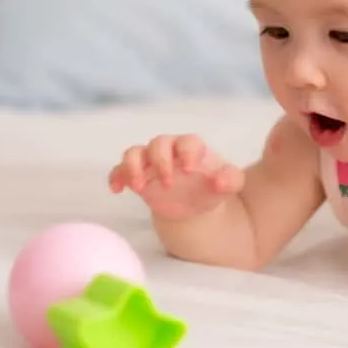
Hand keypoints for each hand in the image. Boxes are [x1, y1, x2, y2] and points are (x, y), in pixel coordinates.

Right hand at [109, 135, 244, 220]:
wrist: (195, 205)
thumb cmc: (213, 187)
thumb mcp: (229, 184)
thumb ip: (231, 179)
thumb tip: (220, 182)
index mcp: (192, 148)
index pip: (188, 142)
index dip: (187, 153)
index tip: (190, 170)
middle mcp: (169, 150)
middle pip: (158, 143)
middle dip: (161, 161)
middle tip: (169, 183)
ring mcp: (150, 163)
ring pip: (134, 152)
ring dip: (133, 166)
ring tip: (140, 187)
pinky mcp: (136, 177)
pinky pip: (119, 171)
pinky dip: (117, 177)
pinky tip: (118, 190)